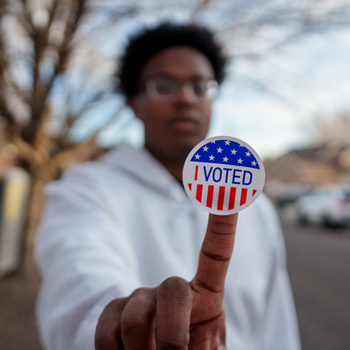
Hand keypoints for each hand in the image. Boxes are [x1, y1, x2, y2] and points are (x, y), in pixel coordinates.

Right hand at [95, 213, 237, 348]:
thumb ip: (207, 346)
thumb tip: (188, 343)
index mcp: (205, 296)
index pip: (216, 252)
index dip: (222, 222)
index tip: (229, 192)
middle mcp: (171, 288)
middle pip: (172, 289)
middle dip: (172, 335)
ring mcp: (140, 297)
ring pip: (134, 318)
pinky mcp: (113, 310)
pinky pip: (107, 330)